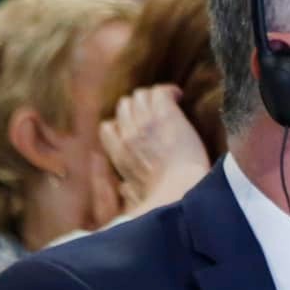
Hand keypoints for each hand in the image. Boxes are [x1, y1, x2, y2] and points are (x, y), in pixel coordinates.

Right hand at [99, 85, 209, 214]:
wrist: (181, 189)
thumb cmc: (164, 198)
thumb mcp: (137, 197)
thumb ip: (128, 191)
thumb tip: (124, 189)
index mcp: (119, 154)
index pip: (108, 128)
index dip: (122, 124)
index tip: (137, 127)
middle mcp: (128, 135)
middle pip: (124, 107)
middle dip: (138, 106)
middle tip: (155, 110)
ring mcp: (145, 123)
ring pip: (140, 96)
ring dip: (152, 96)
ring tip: (167, 101)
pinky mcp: (165, 115)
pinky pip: (159, 92)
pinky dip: (169, 91)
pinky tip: (178, 95)